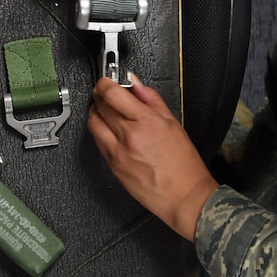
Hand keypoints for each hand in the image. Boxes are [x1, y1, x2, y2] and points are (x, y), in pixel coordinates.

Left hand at [88, 75, 218, 240]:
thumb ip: (151, 99)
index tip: (106, 80)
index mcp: (146, 122)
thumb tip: (136, 84)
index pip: (113, 94)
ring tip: (105, 109)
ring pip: (93, 123)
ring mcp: (117, 152)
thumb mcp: (173, 123)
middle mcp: (128, 136)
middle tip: (106, 92)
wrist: (184, 196)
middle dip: (100, 95)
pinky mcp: (112, 165)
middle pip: (100, 106)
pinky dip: (100, 130)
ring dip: (96, 111)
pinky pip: (97, 141)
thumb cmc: (183, 165)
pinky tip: (110, 129)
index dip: (105, 82)